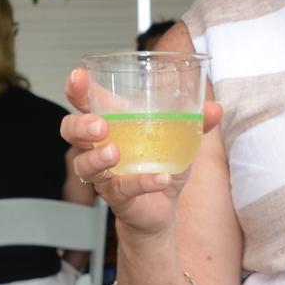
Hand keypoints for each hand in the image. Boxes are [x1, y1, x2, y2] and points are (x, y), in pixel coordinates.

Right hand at [59, 68, 221, 237]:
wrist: (163, 208)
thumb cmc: (159, 164)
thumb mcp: (179, 139)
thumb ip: (195, 121)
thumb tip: (215, 108)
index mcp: (110, 123)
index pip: (83, 101)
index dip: (76, 88)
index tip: (78, 76)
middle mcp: (97, 146)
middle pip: (69, 130)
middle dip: (80, 125)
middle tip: (100, 125)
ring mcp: (104, 173)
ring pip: (84, 164)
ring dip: (97, 157)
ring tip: (115, 152)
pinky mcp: (117, 196)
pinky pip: (123, 189)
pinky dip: (142, 182)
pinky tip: (160, 178)